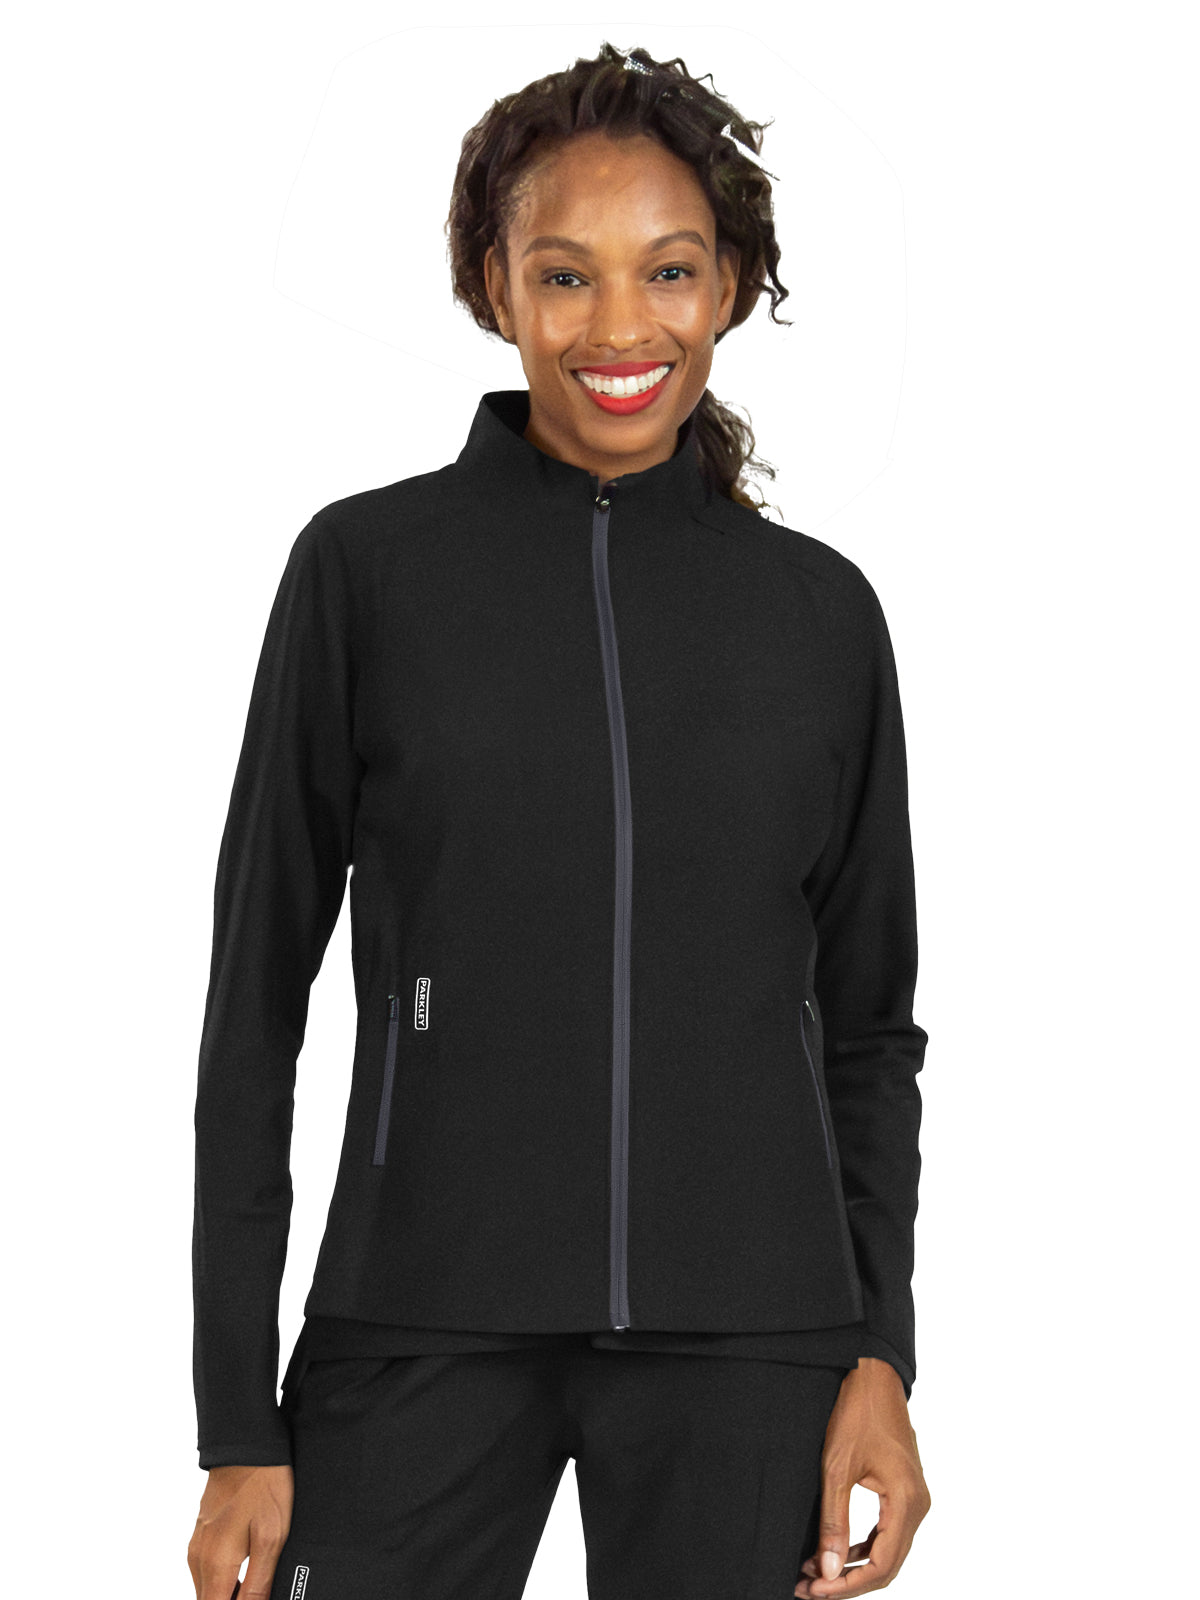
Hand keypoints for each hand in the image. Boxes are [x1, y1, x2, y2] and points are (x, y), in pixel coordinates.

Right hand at [188, 1464, 293, 1599]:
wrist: (248, 1444)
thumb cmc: (264, 1486)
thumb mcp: (271, 1537)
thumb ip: (258, 1583)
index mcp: (215, 1564)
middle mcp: (199, 1558)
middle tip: (261, 1592)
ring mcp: (198, 1545)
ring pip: (208, 1590)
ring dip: (228, 1595)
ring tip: (256, 1587)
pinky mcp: (202, 1535)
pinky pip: (207, 1572)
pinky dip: (224, 1582)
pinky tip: (247, 1574)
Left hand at [794, 1357, 930, 1596]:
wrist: (873, 1375)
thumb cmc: (857, 1413)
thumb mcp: (837, 1468)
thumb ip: (834, 1522)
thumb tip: (827, 1571)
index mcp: (907, 1502)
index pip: (882, 1565)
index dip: (848, 1585)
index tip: (815, 1591)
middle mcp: (918, 1505)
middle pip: (887, 1564)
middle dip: (848, 1581)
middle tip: (809, 1588)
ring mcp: (914, 1498)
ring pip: (888, 1550)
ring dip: (854, 1565)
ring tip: (816, 1573)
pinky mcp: (904, 1491)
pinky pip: (888, 1531)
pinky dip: (863, 1546)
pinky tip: (837, 1551)